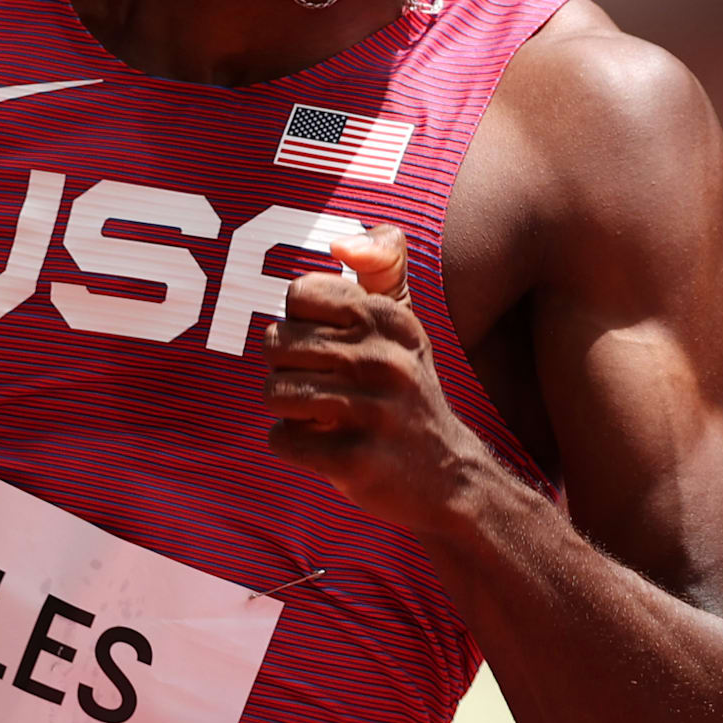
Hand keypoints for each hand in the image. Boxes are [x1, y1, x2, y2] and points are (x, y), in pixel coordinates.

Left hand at [262, 224, 491, 529]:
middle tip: (319, 386)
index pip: (298, 294)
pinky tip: (324, 445)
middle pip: (276, 342)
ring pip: (273, 391)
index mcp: (390, 319)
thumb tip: (342, 244)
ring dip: (285, 409)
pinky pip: (281, 439)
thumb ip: (381, 265)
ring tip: (318, 415)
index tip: (327, 346)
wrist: (450, 477)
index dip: (300, 322)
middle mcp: (384, 358)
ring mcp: (372, 410)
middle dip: (285, 368)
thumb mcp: (403, 324)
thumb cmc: (407, 391)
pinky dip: (292, 445)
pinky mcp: (356, 458)